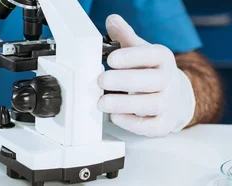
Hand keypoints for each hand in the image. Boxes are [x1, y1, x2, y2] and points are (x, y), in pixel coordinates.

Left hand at [98, 15, 195, 136]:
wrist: (175, 97)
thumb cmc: (150, 71)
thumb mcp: (140, 51)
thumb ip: (124, 37)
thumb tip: (112, 20)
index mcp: (162, 59)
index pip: (152, 55)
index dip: (132, 57)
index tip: (111, 59)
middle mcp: (169, 80)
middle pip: (152, 81)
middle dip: (124, 81)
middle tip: (101, 80)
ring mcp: (168, 103)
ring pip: (151, 105)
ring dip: (124, 104)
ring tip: (102, 102)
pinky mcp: (163, 123)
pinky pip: (150, 126)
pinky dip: (132, 123)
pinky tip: (115, 117)